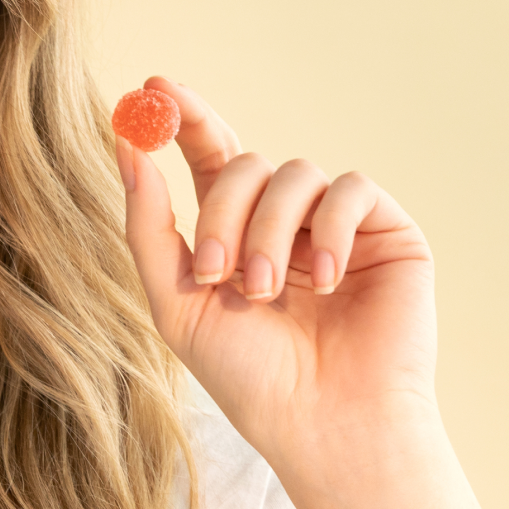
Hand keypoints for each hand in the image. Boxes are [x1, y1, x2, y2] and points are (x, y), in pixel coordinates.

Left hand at [116, 76, 438, 500]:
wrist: (323, 422)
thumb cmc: (248, 375)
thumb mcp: (176, 301)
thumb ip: (148, 225)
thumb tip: (124, 147)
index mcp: (231, 229)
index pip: (208, 154)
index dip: (183, 116)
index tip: (152, 86)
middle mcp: (281, 218)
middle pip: (242, 162)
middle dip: (221, 213)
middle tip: (214, 271)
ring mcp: (332, 222)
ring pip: (293, 173)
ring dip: (269, 231)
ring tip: (264, 292)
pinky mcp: (384, 230)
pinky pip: (351, 189)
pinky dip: (330, 230)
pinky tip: (325, 282)